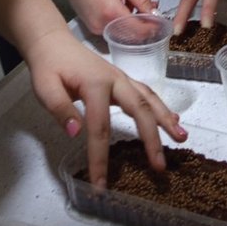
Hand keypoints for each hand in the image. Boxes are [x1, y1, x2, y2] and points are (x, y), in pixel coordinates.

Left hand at [25, 25, 186, 185]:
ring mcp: (121, 79)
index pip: (100, 127)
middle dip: (152, 139)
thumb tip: (76, 133)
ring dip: (166, 120)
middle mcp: (115, 80)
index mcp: (95, 84)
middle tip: (160, 165)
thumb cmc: (48, 66)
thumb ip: (60, 109)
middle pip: (139, 111)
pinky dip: (161, 107)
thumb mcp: (45, 87)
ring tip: (182, 139)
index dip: (100, 158)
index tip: (101, 184)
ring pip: (149, 100)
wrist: (52, 41)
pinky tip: (172, 120)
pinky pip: (146, 94)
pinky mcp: (123, 80)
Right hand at [51, 0, 154, 35]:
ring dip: (134, 22)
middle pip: (132, 34)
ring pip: (123, 33)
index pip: (139, 29)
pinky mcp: (91, 27)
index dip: (153, 28)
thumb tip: (154, 13)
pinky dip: (122, 22)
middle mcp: (102, 24)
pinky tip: (122, 5)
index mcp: (111, 11)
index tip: (163, 22)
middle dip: (145, 24)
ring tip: (135, 2)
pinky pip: (113, 30)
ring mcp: (95, 27)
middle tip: (152, 8)